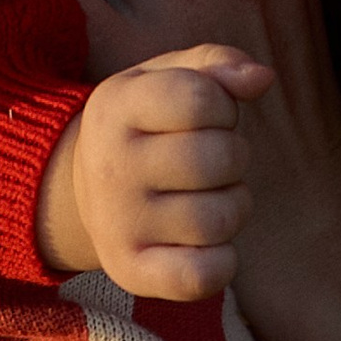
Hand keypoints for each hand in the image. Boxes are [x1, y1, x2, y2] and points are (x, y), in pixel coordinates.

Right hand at [38, 47, 276, 300]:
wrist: (79, 191)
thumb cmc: (145, 126)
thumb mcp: (164, 79)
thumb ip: (216, 65)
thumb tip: (262, 78)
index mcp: (116, 107)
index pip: (201, 99)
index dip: (225, 106)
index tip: (210, 116)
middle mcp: (110, 166)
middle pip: (218, 159)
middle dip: (234, 156)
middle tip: (214, 161)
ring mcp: (118, 223)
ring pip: (219, 218)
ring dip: (234, 206)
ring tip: (210, 197)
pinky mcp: (131, 271)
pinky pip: (204, 275)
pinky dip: (223, 261)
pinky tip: (207, 243)